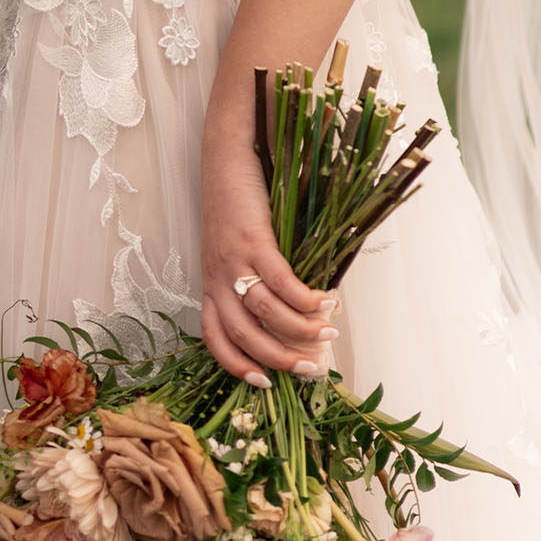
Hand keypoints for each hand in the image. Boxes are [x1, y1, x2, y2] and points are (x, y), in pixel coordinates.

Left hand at [200, 113, 339, 386]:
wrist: (226, 156)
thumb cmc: (236, 200)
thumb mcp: (236, 246)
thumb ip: (255, 275)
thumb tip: (294, 307)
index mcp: (211, 283)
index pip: (215, 338)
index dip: (236, 365)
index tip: (264, 384)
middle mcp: (217, 277)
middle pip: (244, 336)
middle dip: (279, 359)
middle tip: (311, 369)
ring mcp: (233, 260)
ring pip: (265, 313)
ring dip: (300, 329)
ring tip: (329, 333)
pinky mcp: (252, 240)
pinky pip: (282, 281)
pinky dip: (306, 298)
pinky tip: (328, 302)